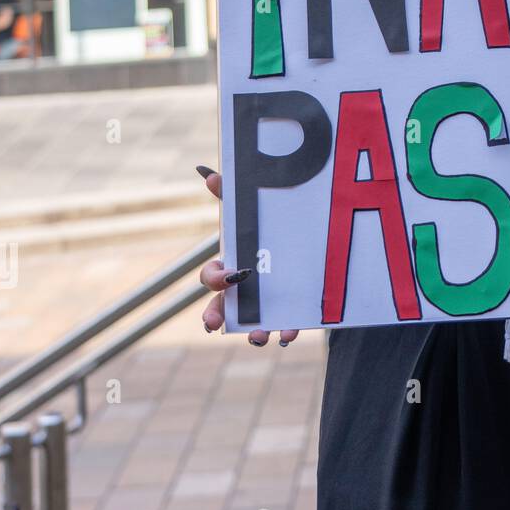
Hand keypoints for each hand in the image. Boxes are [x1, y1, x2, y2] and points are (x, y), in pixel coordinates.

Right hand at [197, 168, 298, 346]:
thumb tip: (207, 172)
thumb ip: (230, 194)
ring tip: (258, 337)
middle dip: (215, 317)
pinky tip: (288, 333)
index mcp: (231, 266)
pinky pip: (283, 327)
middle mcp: (243, 291)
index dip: (214, 279)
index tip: (228, 276)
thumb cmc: (266, 230)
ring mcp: (263, 305)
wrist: (302, 241)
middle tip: (214, 326)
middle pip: (221, 308)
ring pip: (250, 325)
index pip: (211, 277)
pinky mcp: (287, 313)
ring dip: (251, 333)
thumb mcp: (251, 214)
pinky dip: (285, 332)